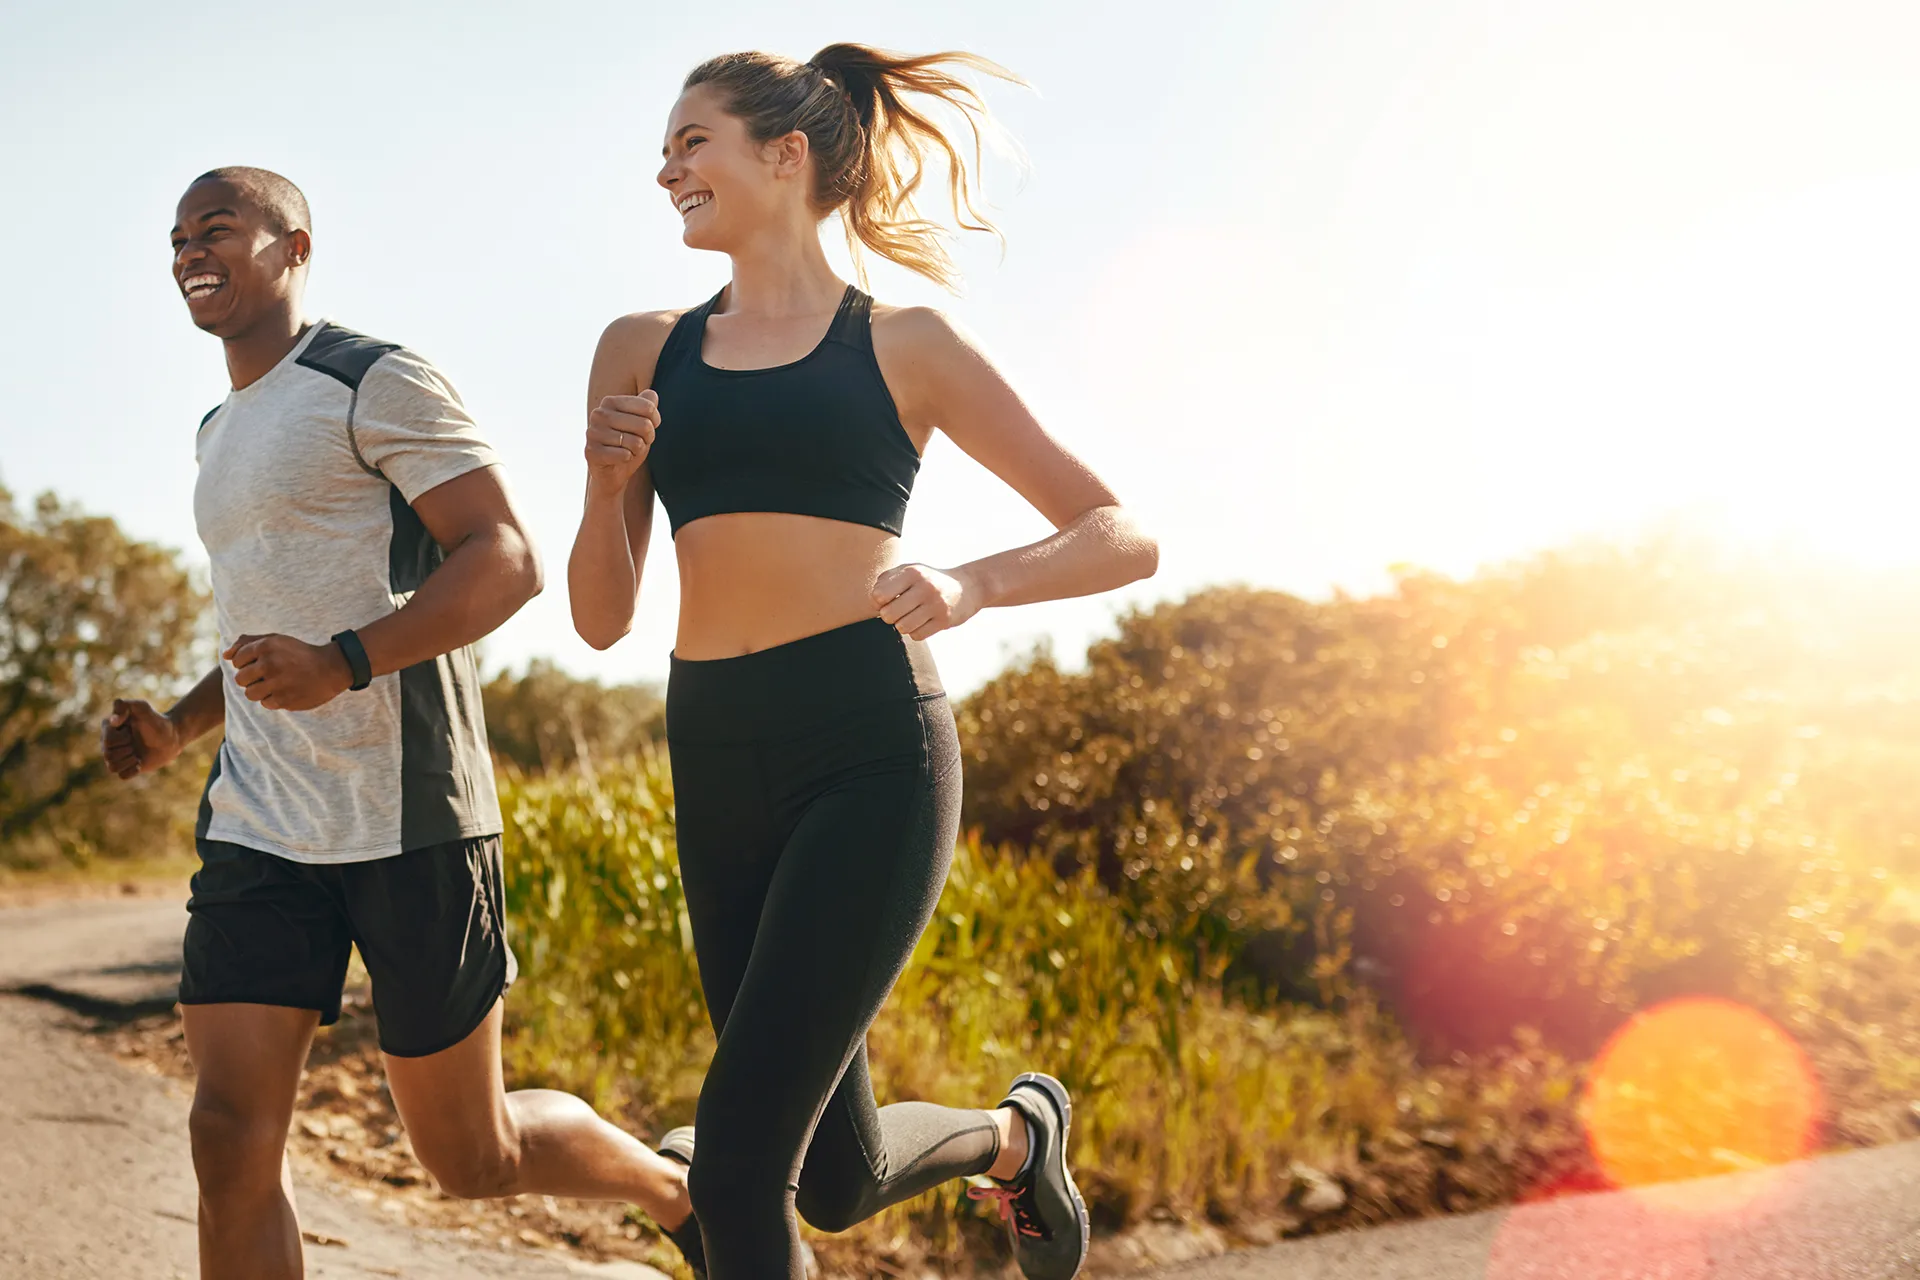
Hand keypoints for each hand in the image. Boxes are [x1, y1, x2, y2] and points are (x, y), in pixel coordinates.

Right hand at [100, 699, 183, 779]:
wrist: (171, 737)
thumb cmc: (157, 721)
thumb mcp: (142, 708)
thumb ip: (125, 705)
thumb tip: (113, 720)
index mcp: (108, 728)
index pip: (106, 741)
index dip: (121, 738)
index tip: (130, 730)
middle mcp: (108, 742)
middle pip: (108, 755)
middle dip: (127, 749)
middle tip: (135, 742)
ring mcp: (117, 755)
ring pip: (112, 767)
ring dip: (129, 760)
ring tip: (137, 753)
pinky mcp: (126, 767)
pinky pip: (122, 776)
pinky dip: (133, 770)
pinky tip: (140, 762)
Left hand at [224, 634, 352, 710]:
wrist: (331, 669)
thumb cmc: (299, 653)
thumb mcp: (276, 640)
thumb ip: (248, 643)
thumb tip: (225, 655)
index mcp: (265, 646)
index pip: (236, 660)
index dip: (246, 663)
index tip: (262, 663)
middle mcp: (269, 663)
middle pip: (240, 679)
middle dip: (250, 678)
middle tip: (268, 675)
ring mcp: (276, 683)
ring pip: (250, 694)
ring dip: (260, 691)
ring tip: (275, 684)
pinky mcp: (284, 700)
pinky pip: (265, 703)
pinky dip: (273, 699)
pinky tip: (286, 691)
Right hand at [586, 391, 659, 494]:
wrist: (612, 472)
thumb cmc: (629, 444)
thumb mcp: (642, 422)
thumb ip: (647, 405)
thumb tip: (652, 394)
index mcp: (610, 402)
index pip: (648, 407)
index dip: (655, 421)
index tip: (650, 427)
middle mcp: (599, 414)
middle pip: (644, 424)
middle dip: (648, 438)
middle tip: (640, 442)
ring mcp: (593, 433)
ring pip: (635, 442)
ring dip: (637, 450)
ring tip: (628, 450)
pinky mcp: (591, 452)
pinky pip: (624, 455)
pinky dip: (628, 459)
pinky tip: (620, 458)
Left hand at [872, 564, 980, 639]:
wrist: (967, 587)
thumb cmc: (928, 580)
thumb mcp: (909, 570)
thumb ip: (886, 580)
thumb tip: (874, 601)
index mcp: (912, 572)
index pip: (879, 595)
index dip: (877, 602)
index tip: (886, 600)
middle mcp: (925, 587)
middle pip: (888, 614)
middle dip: (888, 616)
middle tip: (897, 612)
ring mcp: (936, 604)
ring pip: (902, 627)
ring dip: (903, 625)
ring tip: (911, 616)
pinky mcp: (945, 621)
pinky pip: (917, 636)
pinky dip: (916, 632)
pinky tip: (923, 622)